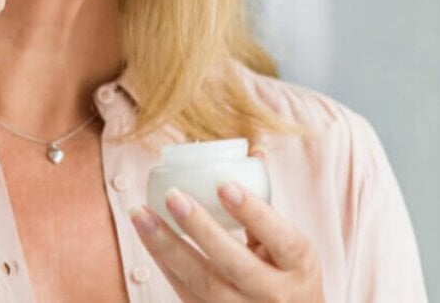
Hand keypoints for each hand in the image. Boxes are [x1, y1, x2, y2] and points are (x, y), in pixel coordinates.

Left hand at [128, 147, 324, 301]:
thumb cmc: (288, 275)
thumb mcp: (291, 245)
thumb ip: (267, 203)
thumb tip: (254, 151)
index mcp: (299, 266)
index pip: (281, 239)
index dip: (253, 212)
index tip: (224, 183)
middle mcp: (274, 294)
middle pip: (234, 263)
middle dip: (200, 228)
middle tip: (173, 195)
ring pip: (201, 281)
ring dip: (166, 245)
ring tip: (140, 213)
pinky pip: (184, 291)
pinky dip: (163, 261)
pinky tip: (146, 235)